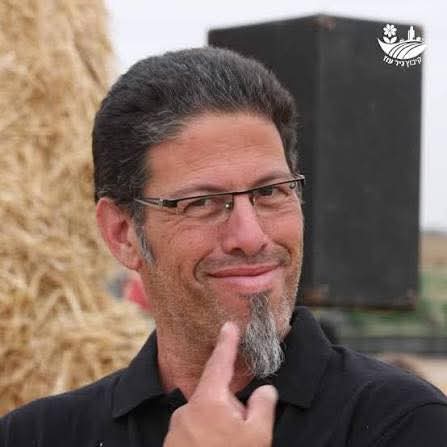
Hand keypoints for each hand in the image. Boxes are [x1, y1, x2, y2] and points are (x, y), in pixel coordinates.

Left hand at [163, 321, 277, 446]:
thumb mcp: (257, 436)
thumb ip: (263, 406)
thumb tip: (265, 389)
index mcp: (207, 401)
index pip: (219, 363)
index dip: (227, 343)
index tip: (229, 325)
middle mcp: (186, 410)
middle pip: (215, 397)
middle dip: (230, 408)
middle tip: (240, 431)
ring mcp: (176, 427)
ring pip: (204, 416)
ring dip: (217, 425)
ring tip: (226, 444)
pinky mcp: (171, 443)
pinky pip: (192, 431)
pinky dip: (205, 436)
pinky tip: (214, 446)